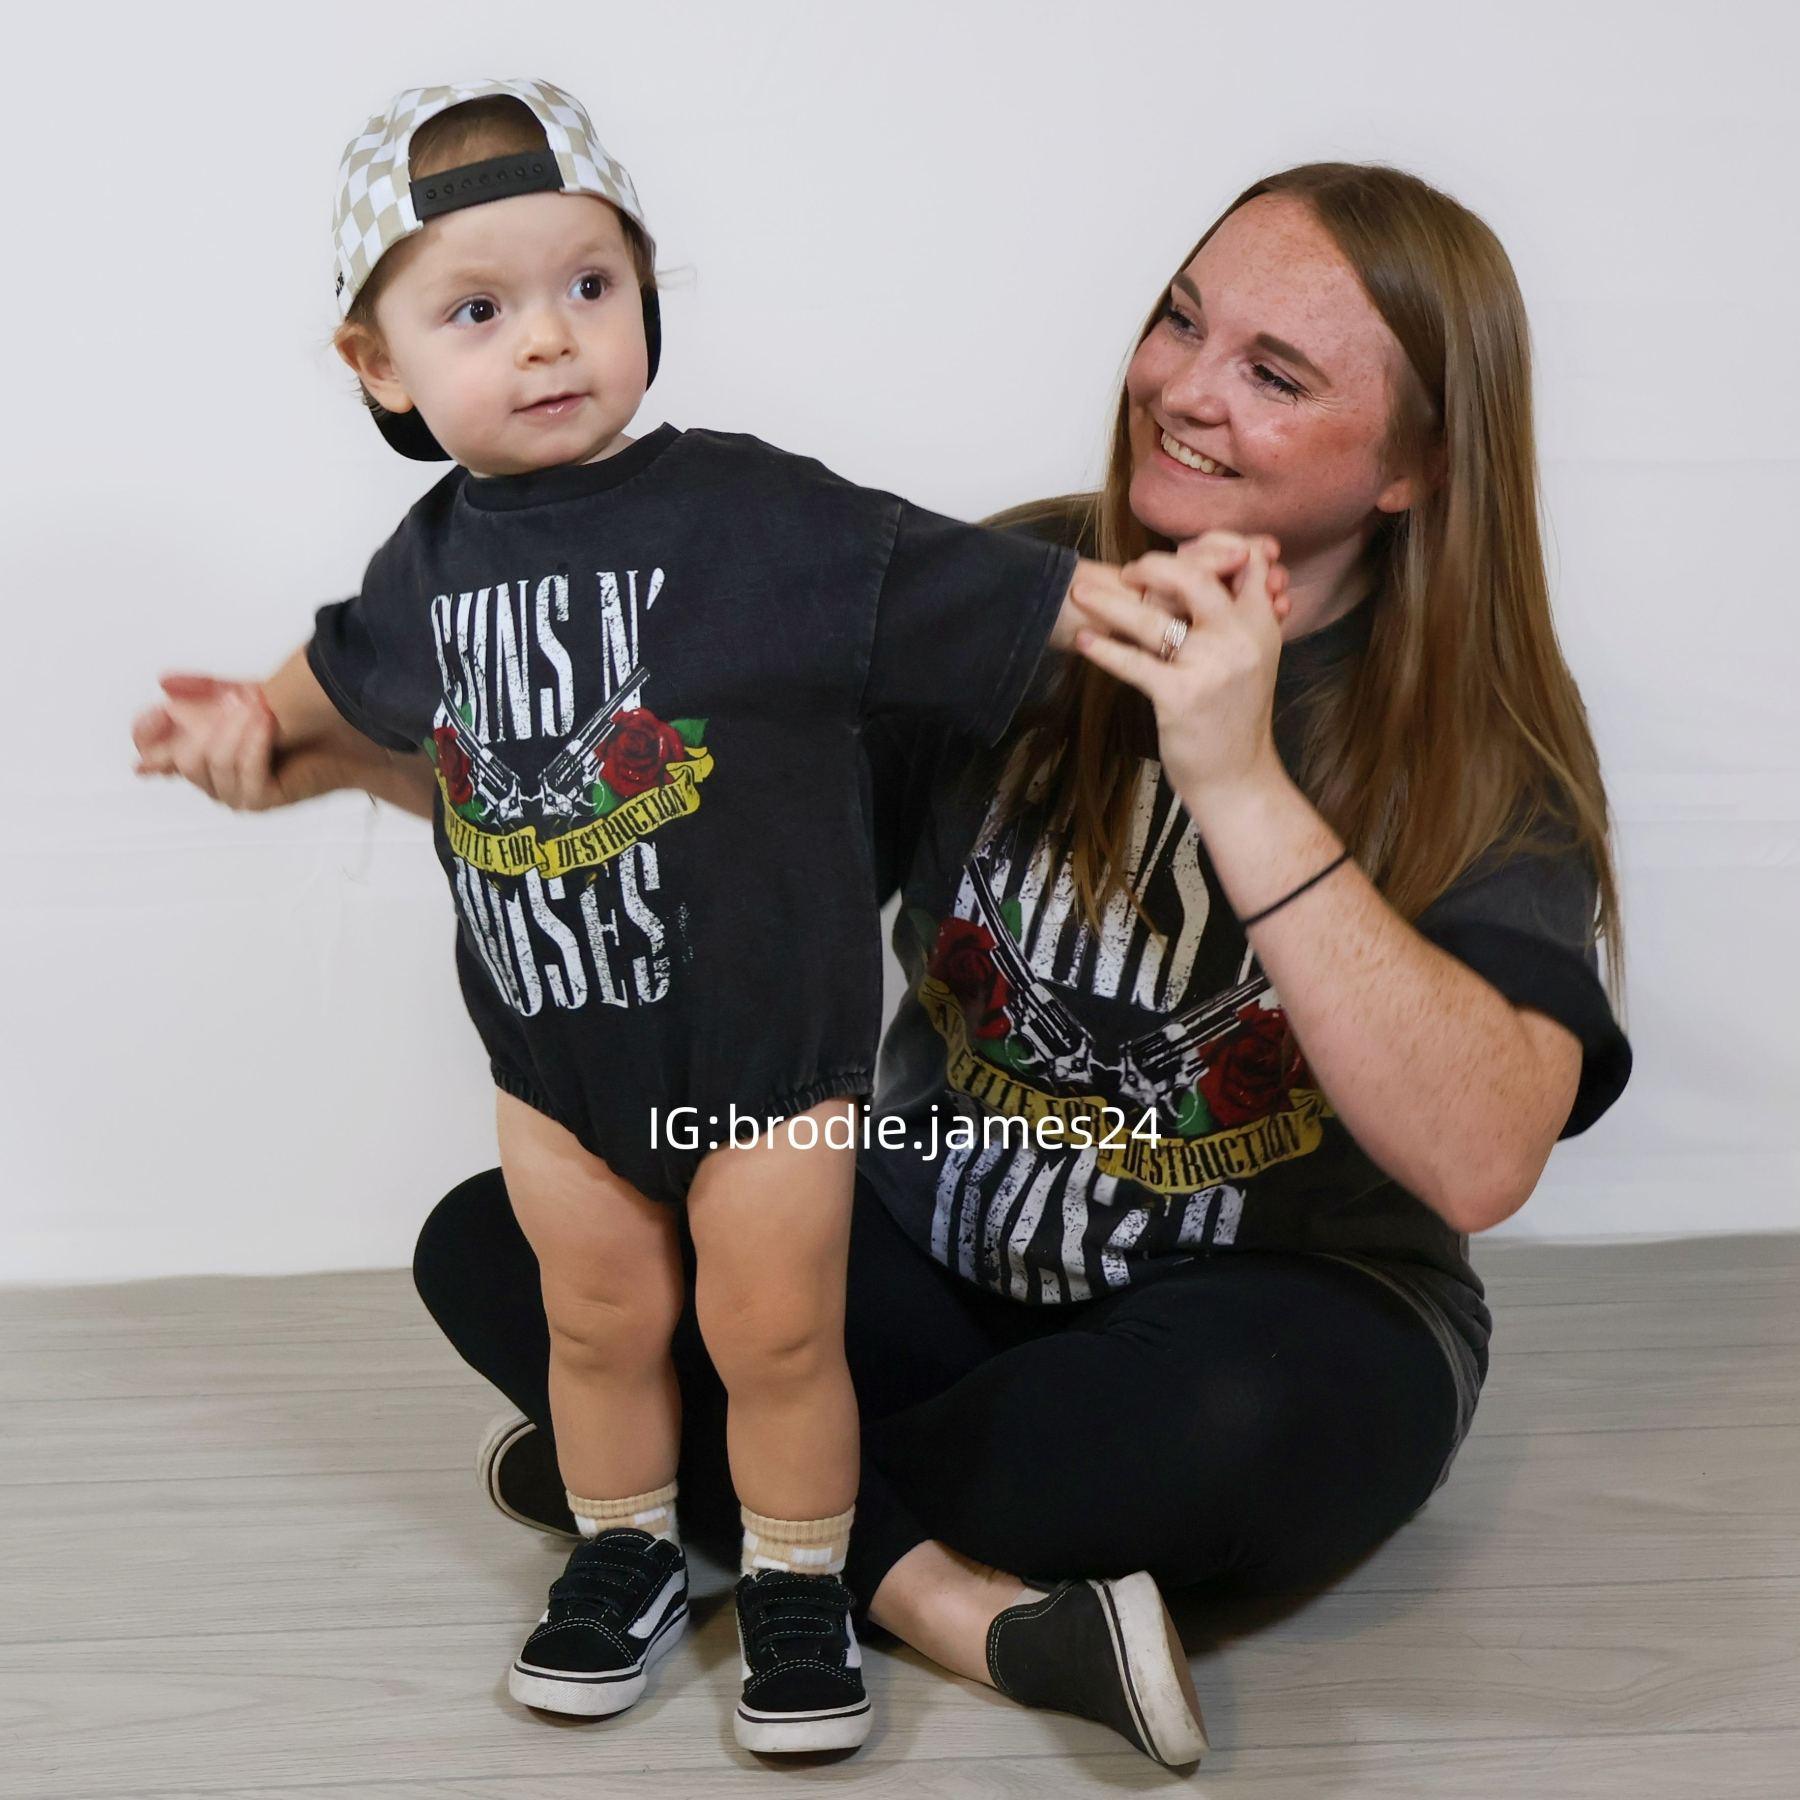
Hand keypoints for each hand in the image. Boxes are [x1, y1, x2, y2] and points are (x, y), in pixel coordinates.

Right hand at [132, 672, 330, 809]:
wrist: (343, 734)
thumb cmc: (295, 716)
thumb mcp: (241, 695)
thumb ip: (203, 690)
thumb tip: (163, 681)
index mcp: (200, 753)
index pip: (154, 752)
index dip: (149, 733)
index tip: (162, 711)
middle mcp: (213, 778)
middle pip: (180, 759)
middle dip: (209, 723)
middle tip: (244, 699)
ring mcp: (235, 793)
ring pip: (211, 763)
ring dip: (235, 729)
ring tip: (261, 707)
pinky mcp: (260, 800)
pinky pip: (243, 773)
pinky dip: (253, 743)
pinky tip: (267, 723)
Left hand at [1067, 531, 1289, 811]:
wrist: (1238, 775)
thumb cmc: (1236, 715)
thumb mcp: (1253, 657)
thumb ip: (1242, 615)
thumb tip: (1232, 566)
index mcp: (1260, 624)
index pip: (1245, 561)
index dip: (1213, 545)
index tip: (1182, 548)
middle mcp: (1239, 638)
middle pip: (1195, 577)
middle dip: (1154, 566)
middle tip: (1127, 572)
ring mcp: (1210, 666)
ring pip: (1153, 619)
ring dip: (1109, 603)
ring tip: (1080, 594)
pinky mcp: (1181, 695)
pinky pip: (1134, 663)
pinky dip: (1104, 650)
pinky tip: (1084, 642)